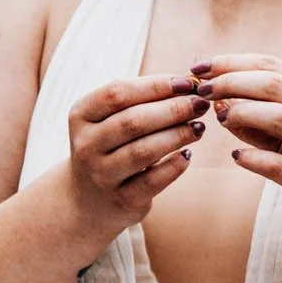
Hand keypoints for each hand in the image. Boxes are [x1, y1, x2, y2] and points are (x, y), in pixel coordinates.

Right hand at [64, 74, 207, 234]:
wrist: (89, 199)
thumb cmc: (110, 148)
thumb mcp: (111, 121)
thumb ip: (140, 102)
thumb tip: (187, 84)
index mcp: (81, 115)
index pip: (118, 92)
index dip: (155, 86)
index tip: (187, 82)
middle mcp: (86, 144)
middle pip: (132, 121)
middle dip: (172, 110)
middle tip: (200, 104)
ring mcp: (102, 174)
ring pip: (143, 151)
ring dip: (177, 136)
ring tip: (199, 127)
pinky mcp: (122, 200)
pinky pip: (153, 181)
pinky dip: (174, 166)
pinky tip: (188, 154)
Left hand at [194, 55, 281, 253]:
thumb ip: (268, 120)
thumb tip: (221, 104)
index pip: (273, 65)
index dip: (232, 62)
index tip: (201, 67)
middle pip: (272, 83)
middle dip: (229, 81)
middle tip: (200, 90)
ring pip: (278, 116)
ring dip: (241, 113)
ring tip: (220, 118)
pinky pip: (279, 166)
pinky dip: (252, 158)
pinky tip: (237, 157)